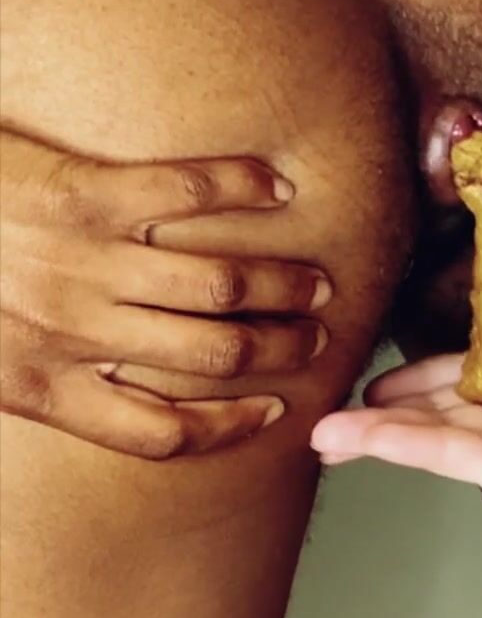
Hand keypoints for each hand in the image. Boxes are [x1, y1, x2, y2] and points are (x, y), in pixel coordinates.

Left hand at [0, 129, 331, 456]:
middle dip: (282, 350)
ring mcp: (83, 259)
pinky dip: (244, 187)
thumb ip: (23, 388)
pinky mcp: (85, 191)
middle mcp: (73, 329)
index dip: (230, 427)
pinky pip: (189, 191)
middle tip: (317, 336)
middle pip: (215, 355)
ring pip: (219, 286)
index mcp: (38, 383)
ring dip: (281, 283)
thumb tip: (95, 410)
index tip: (272, 410)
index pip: (161, 431)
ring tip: (311, 280)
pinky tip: (276, 186)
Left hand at [310, 309, 481, 522]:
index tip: (355, 439)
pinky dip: (449, 367)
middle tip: (321, 429)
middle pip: (451, 434)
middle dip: (388, 431)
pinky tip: (403, 375)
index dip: (411, 446)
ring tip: (349, 403)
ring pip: (463, 402)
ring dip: (408, 402)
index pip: (470, 459)